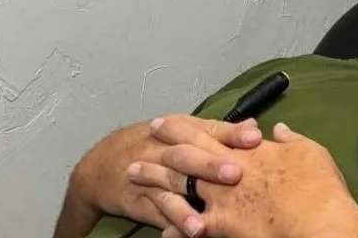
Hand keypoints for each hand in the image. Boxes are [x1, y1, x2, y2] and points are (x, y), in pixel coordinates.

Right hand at [70, 116, 262, 231]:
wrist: (102, 164)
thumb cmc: (154, 143)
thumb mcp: (182, 130)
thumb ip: (218, 132)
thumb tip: (255, 128)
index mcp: (178, 130)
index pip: (207, 129)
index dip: (230, 134)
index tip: (255, 138)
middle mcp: (163, 151)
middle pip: (188, 157)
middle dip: (210, 165)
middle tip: (236, 174)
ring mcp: (149, 177)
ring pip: (169, 190)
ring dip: (186, 207)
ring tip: (204, 223)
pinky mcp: (138, 200)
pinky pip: (155, 212)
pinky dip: (170, 222)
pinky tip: (187, 231)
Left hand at [130, 121, 357, 237]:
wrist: (319, 225)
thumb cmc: (319, 187)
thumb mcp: (309, 152)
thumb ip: (289, 139)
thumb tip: (277, 129)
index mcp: (246, 152)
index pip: (205, 133)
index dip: (180, 128)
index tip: (160, 123)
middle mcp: (225, 174)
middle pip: (182, 160)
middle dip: (158, 153)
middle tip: (137, 149)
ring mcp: (219, 204)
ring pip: (177, 190)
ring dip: (154, 184)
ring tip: (134, 179)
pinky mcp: (220, 231)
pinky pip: (188, 228)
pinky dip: (173, 228)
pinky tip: (160, 230)